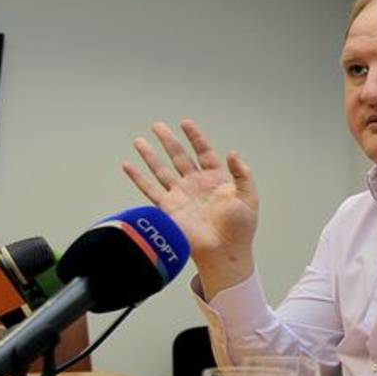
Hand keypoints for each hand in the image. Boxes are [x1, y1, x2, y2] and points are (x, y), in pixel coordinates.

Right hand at [123, 120, 258, 296]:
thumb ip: (242, 173)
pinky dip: (138, 178)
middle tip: (157, 125)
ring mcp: (181, 195)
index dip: (195, 137)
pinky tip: (128, 165)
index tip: (185, 123)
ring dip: (150, 155)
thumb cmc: (239, 229)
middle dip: (168, 140)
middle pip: (179, 156)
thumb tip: (232, 152)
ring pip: (162, 169)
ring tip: (139, 141)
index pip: (204, 151)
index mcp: (216, 179)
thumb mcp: (248, 197)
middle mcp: (196, 184)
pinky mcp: (169, 208)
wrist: (224, 252)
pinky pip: (150, 189)